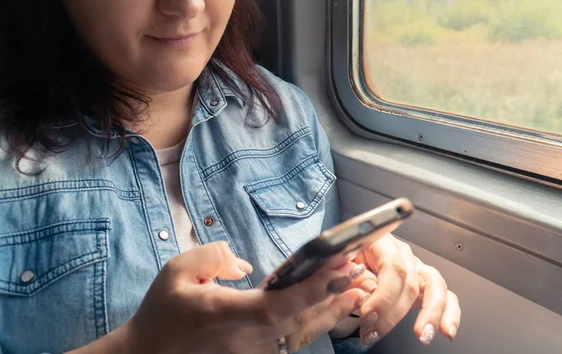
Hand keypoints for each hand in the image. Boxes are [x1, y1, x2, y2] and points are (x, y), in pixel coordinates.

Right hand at [123, 242, 368, 353]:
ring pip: (303, 332)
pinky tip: (332, 307)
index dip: (313, 289)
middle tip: (358, 268)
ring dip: (333, 309)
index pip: (279, 305)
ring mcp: (254, 351)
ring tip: (358, 287)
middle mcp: (247, 339)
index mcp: (227, 316)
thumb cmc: (163, 312)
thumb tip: (246, 264)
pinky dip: (317, 320)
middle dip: (334, 294)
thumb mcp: (177, 271)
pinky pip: (294, 338)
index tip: (339, 269)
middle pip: (302, 320)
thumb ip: (214, 256)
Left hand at [350, 234, 461, 348]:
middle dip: (392, 314)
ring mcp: (417, 268)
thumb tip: (362, 294)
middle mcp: (403, 254)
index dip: (382, 296)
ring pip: (435, 286)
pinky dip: (450, 313)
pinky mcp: (425, 283)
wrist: (348, 257)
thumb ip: (347, 276)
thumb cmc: (343, 260)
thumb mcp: (338, 262)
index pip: (392, 268)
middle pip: (409, 282)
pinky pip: (446, 296)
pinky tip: (446, 331)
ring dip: (430, 313)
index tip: (368, 318)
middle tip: (372, 334)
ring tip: (422, 335)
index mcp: (381, 242)